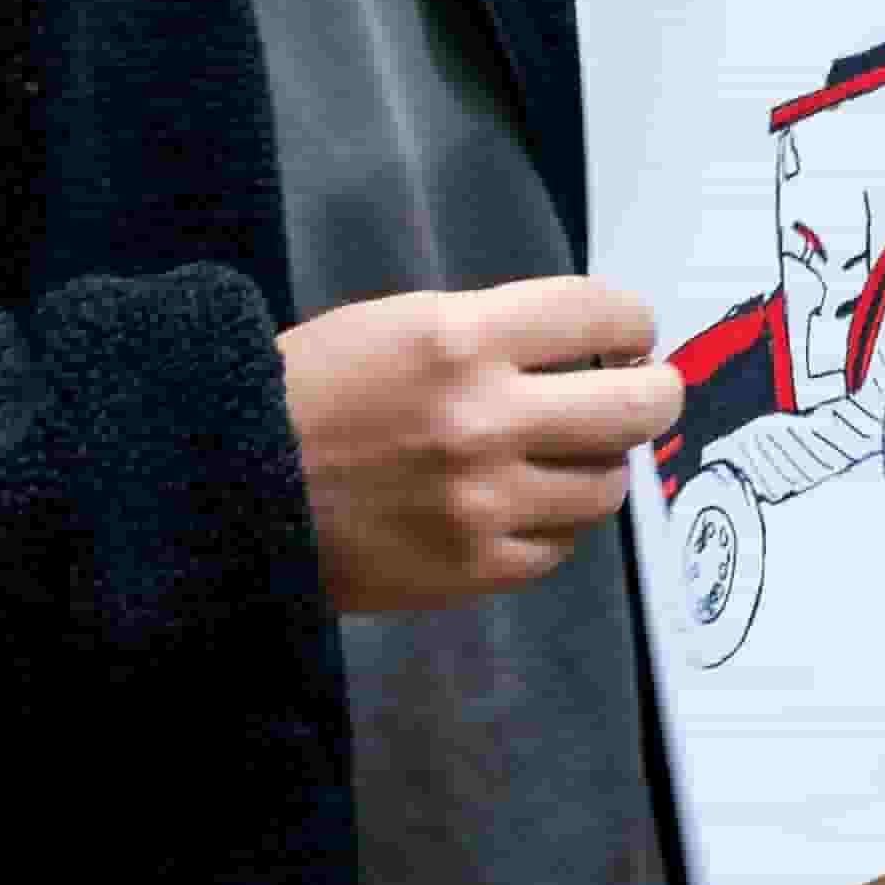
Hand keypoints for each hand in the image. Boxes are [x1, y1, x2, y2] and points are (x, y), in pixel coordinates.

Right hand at [281, 271, 686, 613]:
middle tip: (645, 390)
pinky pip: (561, 546)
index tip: (632, 332)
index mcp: (459, 339)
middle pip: (637, 406)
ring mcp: (485, 502)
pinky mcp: (475, 568)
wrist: (231, 486)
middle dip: (654, 392)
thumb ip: (493, 333)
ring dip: (597, 464)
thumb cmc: (309, 393)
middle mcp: (484, 420)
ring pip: (607, 484)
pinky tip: (521, 504)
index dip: (632, 321)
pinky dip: (553, 523)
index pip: (601, 316)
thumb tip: (592, 349)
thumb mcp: (394, 325)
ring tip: (565, 454)